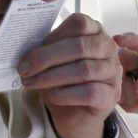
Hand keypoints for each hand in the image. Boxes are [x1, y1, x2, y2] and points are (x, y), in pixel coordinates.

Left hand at [18, 13, 121, 137]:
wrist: (75, 114)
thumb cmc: (64, 81)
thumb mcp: (53, 60)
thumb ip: (46, 49)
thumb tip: (24, 51)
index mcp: (95, 32)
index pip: (79, 24)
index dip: (52, 37)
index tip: (27, 53)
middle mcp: (109, 49)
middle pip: (80, 47)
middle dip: (46, 58)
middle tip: (24, 70)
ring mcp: (113, 73)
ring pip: (84, 70)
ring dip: (51, 77)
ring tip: (31, 83)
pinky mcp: (112, 96)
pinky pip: (89, 92)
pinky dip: (65, 94)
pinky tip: (50, 96)